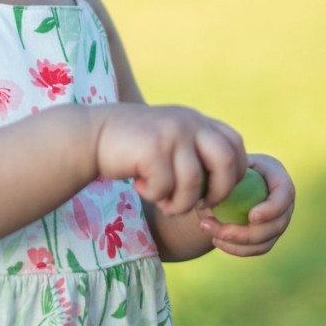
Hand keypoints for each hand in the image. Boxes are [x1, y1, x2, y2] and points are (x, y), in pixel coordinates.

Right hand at [94, 104, 247, 218]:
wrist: (91, 135)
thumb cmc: (133, 147)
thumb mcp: (170, 140)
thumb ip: (195, 152)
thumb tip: (225, 187)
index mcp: (197, 120)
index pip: (235, 144)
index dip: (234, 173)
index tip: (216, 192)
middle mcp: (188, 122)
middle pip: (226, 162)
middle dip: (219, 192)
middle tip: (201, 206)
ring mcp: (171, 133)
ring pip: (194, 183)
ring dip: (180, 203)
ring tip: (164, 203)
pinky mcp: (152, 148)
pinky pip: (166, 187)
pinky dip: (156, 196)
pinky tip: (141, 187)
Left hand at [198, 154, 293, 257]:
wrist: (227, 183)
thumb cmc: (226, 167)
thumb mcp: (226, 164)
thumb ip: (226, 171)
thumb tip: (214, 186)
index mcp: (277, 176)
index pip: (285, 194)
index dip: (272, 209)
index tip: (251, 217)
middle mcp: (284, 201)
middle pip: (277, 225)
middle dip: (247, 233)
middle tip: (220, 231)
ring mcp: (278, 221)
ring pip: (265, 242)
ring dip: (237, 243)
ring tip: (209, 230)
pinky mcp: (268, 236)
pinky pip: (256, 249)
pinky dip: (236, 248)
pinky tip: (216, 239)